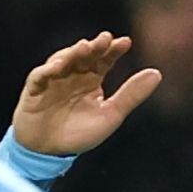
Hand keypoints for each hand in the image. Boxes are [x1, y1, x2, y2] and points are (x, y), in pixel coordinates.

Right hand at [10, 32, 162, 156]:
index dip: (113, 50)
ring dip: (73, 53)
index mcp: (91, 80)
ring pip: (63, 60)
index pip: (104, 60)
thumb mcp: (110, 115)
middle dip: (94, 46)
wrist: (48, 152)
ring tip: (85, 47)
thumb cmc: (78, 134)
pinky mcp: (35, 88)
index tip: (126, 43)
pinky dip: (49, 69)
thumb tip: (157, 73)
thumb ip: (131, 95)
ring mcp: (53, 79)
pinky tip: (60, 65)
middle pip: (84, 55)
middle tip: (105, 39)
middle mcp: (73, 75)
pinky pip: (40, 75)